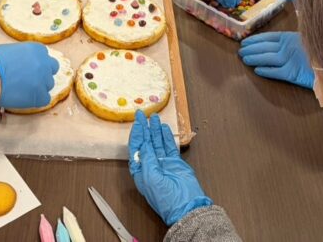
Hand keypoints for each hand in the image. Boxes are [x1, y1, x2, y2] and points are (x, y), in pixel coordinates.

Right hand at [0, 42, 58, 108]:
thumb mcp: (11, 50)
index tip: (29, 69)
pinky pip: (45, 99)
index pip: (45, 57)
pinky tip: (25, 98)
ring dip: (38, 87)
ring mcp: (43, 79)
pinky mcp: (39, 95)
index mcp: (37, 49)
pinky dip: (36, 99)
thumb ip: (23, 56)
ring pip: (48, 85)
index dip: (37, 64)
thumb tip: (23, 63)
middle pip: (51, 70)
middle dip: (43, 74)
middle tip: (30, 79)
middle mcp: (44, 63)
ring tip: (23, 90)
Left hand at [128, 111, 211, 226]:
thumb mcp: (151, 177)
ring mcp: (164, 164)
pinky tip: (164, 129)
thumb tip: (143, 144)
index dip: (136, 135)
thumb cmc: (165, 198)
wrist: (186, 206)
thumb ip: (147, 158)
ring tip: (155, 118)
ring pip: (158, 143)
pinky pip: (169, 147)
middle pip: (146, 143)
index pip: (136, 149)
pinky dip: (167, 137)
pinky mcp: (175, 163)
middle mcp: (151, 166)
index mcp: (141, 171)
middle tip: (142, 114)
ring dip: (155, 130)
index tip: (137, 122)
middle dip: (144, 129)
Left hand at [239, 32, 314, 88]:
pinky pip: (274, 72)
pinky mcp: (291, 72)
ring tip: (244, 59)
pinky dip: (265, 71)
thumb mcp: (305, 40)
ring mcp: (289, 59)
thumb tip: (278, 43)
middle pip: (264, 47)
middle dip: (251, 48)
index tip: (245, 41)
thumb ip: (292, 41)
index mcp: (290, 37)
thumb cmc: (320, 52)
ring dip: (254, 58)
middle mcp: (287, 47)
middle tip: (240, 51)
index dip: (255, 40)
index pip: (268, 37)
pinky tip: (257, 70)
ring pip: (266, 58)